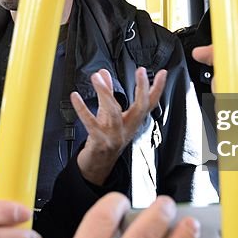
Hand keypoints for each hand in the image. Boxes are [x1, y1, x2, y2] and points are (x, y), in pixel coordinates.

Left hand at [71, 67, 166, 184]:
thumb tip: (103, 73)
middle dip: (142, 89)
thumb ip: (106, 92)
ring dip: (105, 93)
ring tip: (97, 78)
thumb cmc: (105, 137)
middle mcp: (127, 128)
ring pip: (113, 113)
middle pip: (140, 108)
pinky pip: (91, 124)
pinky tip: (76, 97)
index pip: (149, 103)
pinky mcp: (100, 142)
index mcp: (132, 121)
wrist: (98, 165)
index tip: (162, 74)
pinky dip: (82, 110)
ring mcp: (115, 136)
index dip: (157, 89)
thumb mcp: (108, 113)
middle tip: (141, 72)